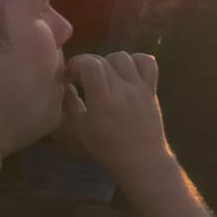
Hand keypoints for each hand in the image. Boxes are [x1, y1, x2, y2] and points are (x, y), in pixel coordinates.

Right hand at [62, 51, 169, 181]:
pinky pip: (148, 62)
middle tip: (83, 79)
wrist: (141, 159)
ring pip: (124, 57)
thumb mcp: (80, 129)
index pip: (90, 64)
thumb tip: (64, 85)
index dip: (76, 63)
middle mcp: (123, 88)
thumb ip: (70, 104)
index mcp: (103, 99)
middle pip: (104, 59)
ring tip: (104, 75)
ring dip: (109, 62)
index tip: (70, 76)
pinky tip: (127, 72)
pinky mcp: (152, 88)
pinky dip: (136, 61)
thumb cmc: (107, 148)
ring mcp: (140, 86)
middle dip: (88, 64)